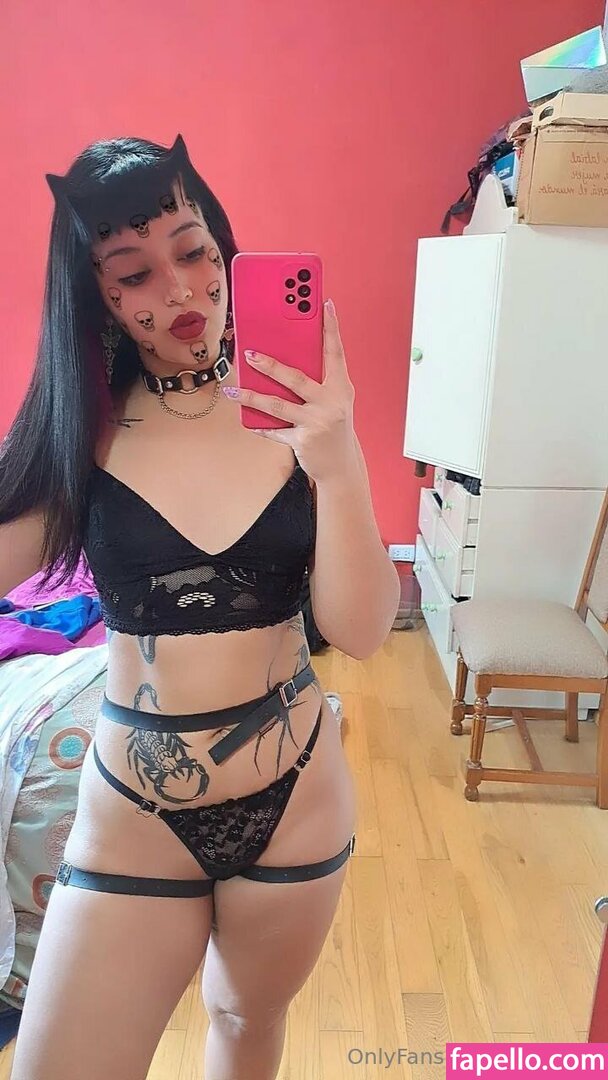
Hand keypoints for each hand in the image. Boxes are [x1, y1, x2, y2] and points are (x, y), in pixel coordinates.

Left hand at [222, 299, 356, 483]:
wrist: (342, 465)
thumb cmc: (334, 426)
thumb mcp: (334, 400)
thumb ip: (318, 381)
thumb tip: (285, 360)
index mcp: (341, 388)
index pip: (335, 352)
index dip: (331, 328)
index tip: (324, 304)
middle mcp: (331, 403)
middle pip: (296, 379)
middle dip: (270, 365)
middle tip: (249, 354)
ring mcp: (317, 423)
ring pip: (278, 406)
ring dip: (252, 397)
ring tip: (233, 389)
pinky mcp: (303, 441)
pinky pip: (275, 431)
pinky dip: (260, 426)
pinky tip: (247, 421)